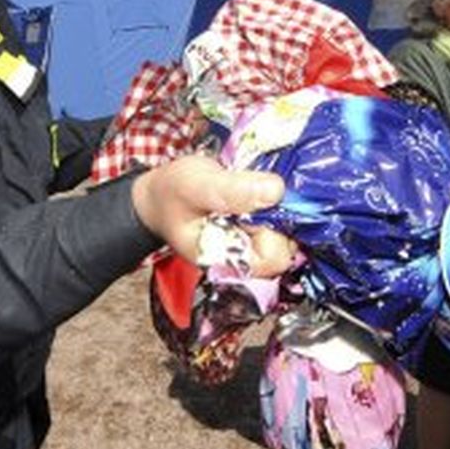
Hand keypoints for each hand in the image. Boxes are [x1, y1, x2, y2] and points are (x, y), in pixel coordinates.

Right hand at [130, 155, 288, 271]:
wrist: (160, 194)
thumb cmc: (171, 194)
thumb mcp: (195, 185)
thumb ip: (232, 191)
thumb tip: (275, 191)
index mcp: (228, 263)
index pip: (275, 257)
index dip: (272, 228)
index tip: (251, 205)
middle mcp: (246, 261)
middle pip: (288, 244)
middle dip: (277, 215)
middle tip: (250, 193)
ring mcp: (255, 247)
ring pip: (290, 231)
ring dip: (279, 207)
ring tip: (251, 191)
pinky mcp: (260, 231)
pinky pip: (284, 220)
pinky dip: (277, 203)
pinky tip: (256, 193)